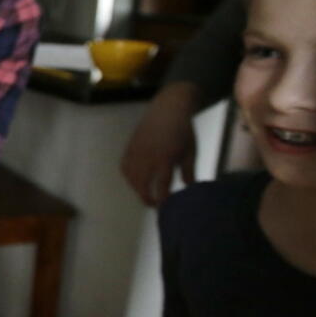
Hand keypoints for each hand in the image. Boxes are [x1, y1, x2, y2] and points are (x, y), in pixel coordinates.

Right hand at [120, 82, 200, 205]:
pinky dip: (128, 176)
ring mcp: (136, 152)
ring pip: (130, 177)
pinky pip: (124, 166)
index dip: (162, 200)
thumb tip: (188, 188)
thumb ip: (189, 172)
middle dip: (147, 198)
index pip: (161, 186)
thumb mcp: (191, 152)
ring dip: (137, 188)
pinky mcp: (130, 146)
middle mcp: (148, 157)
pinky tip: (136, 179)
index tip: (166, 209)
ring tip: (145, 192)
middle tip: (154, 204)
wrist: (169, 108)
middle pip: (141, 185)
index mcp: (165, 159)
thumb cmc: (183, 130)